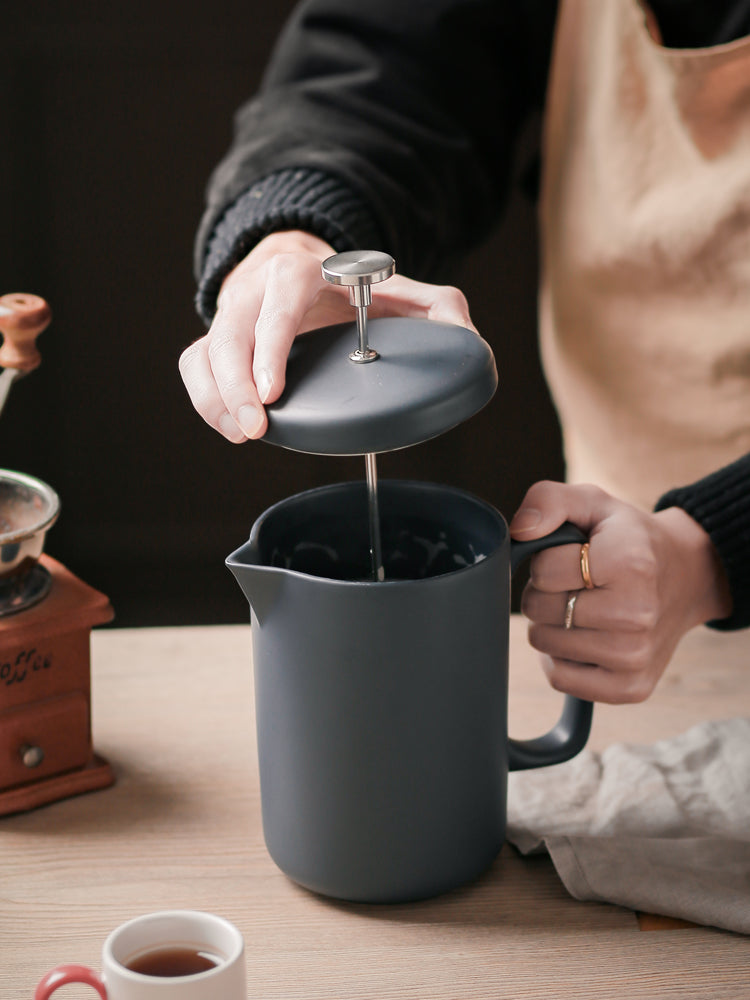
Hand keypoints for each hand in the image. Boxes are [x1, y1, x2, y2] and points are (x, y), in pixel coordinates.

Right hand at [179, 230, 476, 441]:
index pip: (279, 301)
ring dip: (215, 400)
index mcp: (302, 272)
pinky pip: (195, 368)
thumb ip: (440, 311)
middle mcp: (258, 290)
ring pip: (203, 353)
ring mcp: (232, 315)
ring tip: (242, 435)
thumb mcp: (403, 293)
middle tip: (256, 429)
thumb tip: (465, 340)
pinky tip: (232, 428)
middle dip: (235, 386)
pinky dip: (206, 401)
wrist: (307, 272)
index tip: (273, 392)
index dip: (271, 345)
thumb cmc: (356, 291)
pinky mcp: (218, 342)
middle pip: (229, 333)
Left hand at [509, 481, 731, 703]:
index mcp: (630, 562)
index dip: (548, 561)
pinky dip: (560, 657)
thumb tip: (520, 531)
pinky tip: (584, 637)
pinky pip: (561, 677)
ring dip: (552, 624)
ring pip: (544, 643)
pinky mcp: (630, 687)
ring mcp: (635, 656)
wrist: (686, 576)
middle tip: (577, 583)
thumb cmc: (629, 540)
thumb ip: (549, 500)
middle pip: (540, 609)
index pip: (543, 571)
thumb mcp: (594, 503)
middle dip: (546, 592)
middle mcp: (637, 614)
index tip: (576, 557)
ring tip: (583, 607)